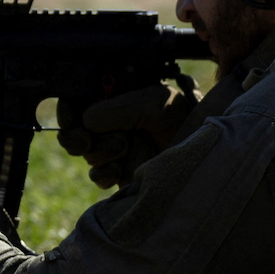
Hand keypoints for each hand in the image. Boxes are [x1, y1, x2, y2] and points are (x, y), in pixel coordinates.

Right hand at [55, 79, 198, 188]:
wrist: (205, 155)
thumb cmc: (187, 119)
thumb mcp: (157, 102)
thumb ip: (120, 108)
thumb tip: (86, 119)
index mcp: (119, 98)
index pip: (81, 100)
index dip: (69, 108)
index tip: (70, 116)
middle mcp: (115, 123)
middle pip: (75, 130)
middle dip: (76, 135)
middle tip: (86, 139)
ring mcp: (117, 148)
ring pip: (87, 153)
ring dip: (100, 152)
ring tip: (124, 147)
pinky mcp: (122, 173)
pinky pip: (98, 175)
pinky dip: (105, 173)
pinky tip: (121, 169)